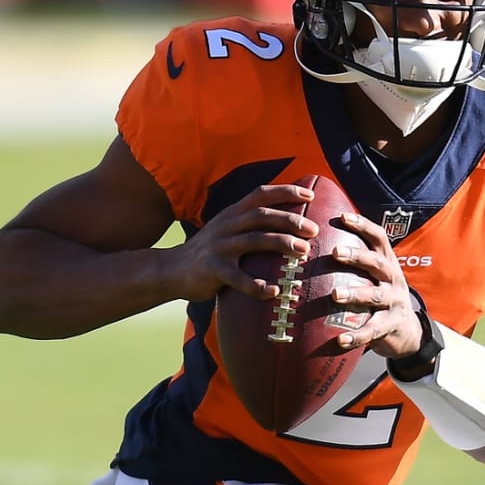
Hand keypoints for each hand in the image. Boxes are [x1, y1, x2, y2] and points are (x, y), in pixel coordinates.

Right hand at [162, 183, 319, 301]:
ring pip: (253, 240)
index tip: (311, 196)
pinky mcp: (212, 269)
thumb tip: (290, 221)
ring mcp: (219, 246)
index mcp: (232, 213)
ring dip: (280, 243)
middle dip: (290, 220)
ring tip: (303, 251)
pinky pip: (237, 277)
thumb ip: (251, 224)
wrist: (171, 270)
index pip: (260, 194)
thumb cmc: (211, 251)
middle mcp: (226, 225)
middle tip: (313, 230)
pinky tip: (273, 291)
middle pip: (261, 215)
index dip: (285, 192)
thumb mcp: (227, 229)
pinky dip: (256, 285)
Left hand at [328, 212, 423, 358]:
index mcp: (387, 262)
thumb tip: (316, 242)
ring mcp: (394, 302)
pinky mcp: (392, 326)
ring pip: (375, 295)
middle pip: (378, 262)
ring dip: (355, 293)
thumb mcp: (373, 277)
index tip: (342, 217)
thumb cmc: (379, 298)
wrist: (408, 332)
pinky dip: (357, 335)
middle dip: (357, 256)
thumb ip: (354, 263)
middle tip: (335, 252)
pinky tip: (340, 340)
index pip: (378, 237)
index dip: (362, 225)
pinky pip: (373, 330)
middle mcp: (393, 279)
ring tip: (334, 295)